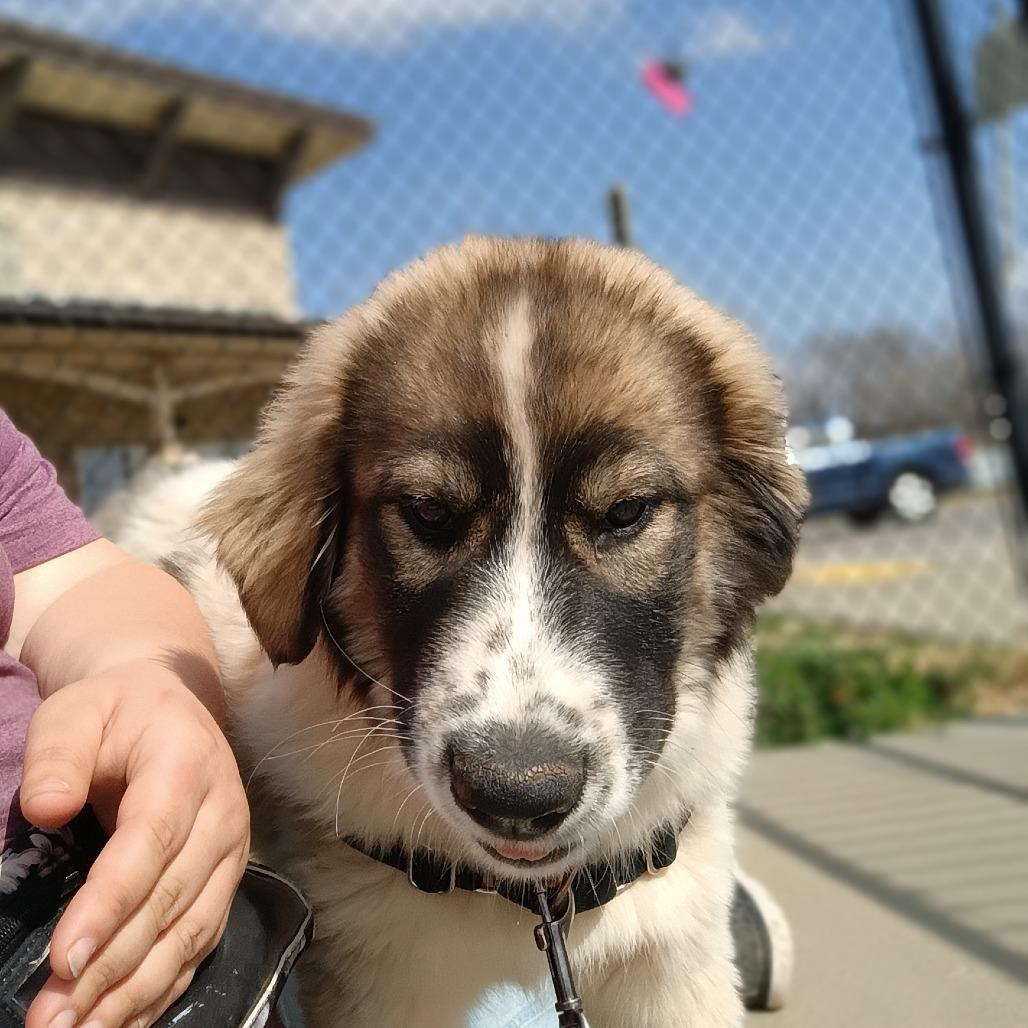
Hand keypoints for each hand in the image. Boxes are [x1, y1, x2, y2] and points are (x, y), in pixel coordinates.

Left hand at [19, 664, 249, 1027]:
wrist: (170, 706)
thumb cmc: (115, 711)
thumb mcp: (76, 709)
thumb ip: (58, 751)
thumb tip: (46, 808)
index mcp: (187, 766)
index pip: (152, 841)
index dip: (112, 901)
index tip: (64, 957)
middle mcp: (222, 814)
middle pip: (172, 900)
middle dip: (112, 966)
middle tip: (51, 1020)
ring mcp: (231, 851)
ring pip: (191, 932)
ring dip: (135, 990)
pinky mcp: (225, 879)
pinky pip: (200, 943)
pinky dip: (163, 988)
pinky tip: (121, 1022)